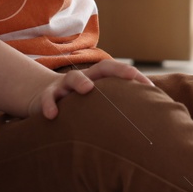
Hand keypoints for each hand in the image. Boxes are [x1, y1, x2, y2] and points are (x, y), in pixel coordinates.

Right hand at [24, 58, 155, 118]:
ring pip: (72, 78)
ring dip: (80, 82)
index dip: (132, 75)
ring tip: (87, 89)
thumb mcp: (94, 101)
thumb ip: (113, 106)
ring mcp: (63, 86)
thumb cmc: (77, 103)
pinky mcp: (46, 96)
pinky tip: (53, 115)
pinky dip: (50, 105)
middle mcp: (82, 79)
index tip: (149, 85)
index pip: (116, 71)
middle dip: (116, 70)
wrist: (42, 96)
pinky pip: (47, 99)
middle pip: (99, 68)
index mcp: (96, 79)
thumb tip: (142, 123)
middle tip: (131, 75)